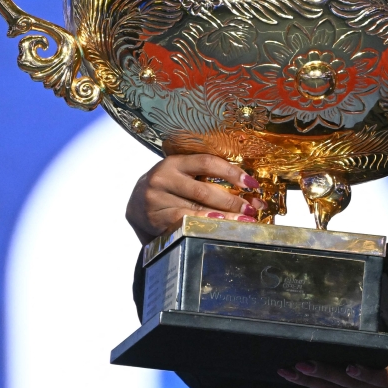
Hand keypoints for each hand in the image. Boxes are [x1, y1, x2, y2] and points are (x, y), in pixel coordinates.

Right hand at [125, 154, 265, 243]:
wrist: (135, 205)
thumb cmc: (167, 189)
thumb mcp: (182, 175)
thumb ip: (207, 178)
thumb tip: (248, 190)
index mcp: (173, 162)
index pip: (207, 163)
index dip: (232, 172)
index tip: (251, 184)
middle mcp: (162, 178)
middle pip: (204, 190)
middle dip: (233, 200)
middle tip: (252, 208)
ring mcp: (156, 199)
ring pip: (196, 208)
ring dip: (224, 216)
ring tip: (244, 220)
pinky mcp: (154, 218)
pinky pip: (183, 221)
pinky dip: (203, 223)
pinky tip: (218, 225)